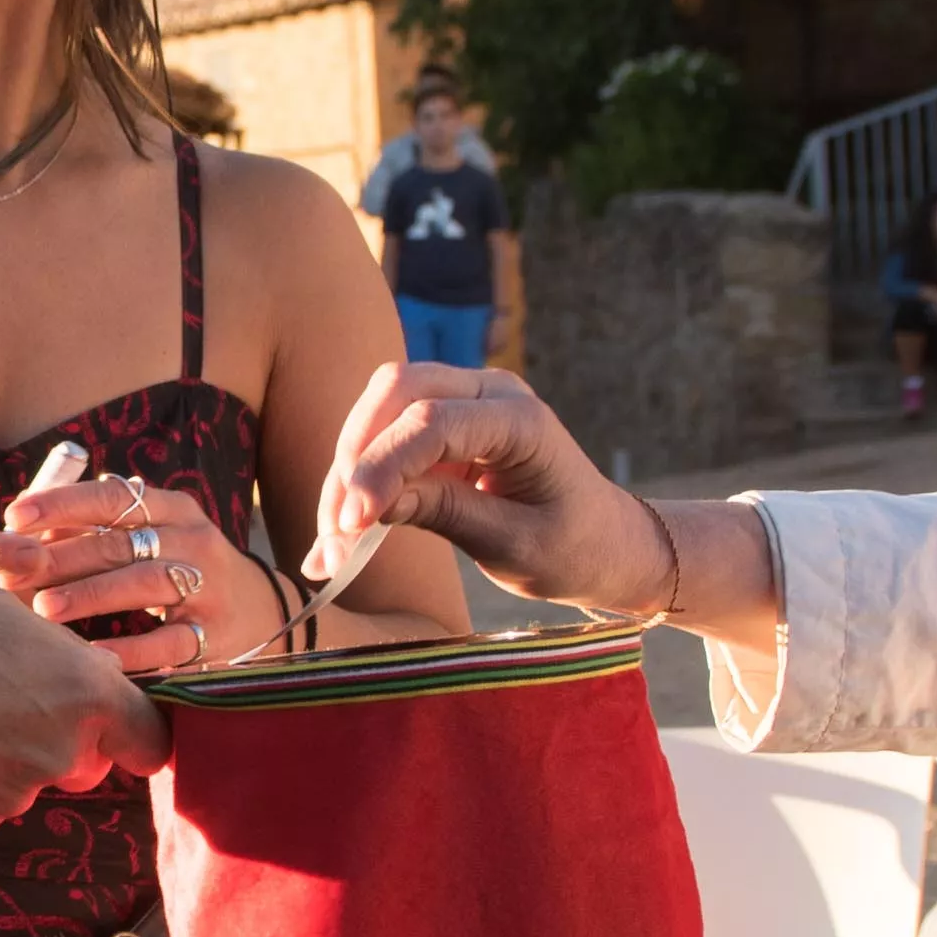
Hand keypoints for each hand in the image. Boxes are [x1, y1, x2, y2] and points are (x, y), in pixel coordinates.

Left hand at [0, 472, 252, 671]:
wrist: (260, 613)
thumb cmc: (181, 567)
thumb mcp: (155, 534)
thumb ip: (100, 526)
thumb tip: (26, 522)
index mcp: (174, 509)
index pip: (113, 497)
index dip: (62, 504)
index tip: (13, 516)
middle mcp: (194, 541)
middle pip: (121, 543)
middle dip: (63, 557)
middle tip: (15, 573)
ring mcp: (208, 588)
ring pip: (145, 585)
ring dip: (91, 595)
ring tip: (43, 608)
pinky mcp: (214, 635)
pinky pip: (171, 642)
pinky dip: (133, 650)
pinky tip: (96, 657)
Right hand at [0, 575, 167, 842]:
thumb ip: (57, 653)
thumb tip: (87, 677)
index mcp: (79, 694)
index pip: (148, 737)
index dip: (135, 731)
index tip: (120, 727)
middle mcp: (56, 754)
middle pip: (81, 762)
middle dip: (57, 739)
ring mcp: (7, 799)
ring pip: (20, 783)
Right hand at [312, 360, 675, 618]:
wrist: (604, 543)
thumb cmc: (574, 548)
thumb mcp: (516, 545)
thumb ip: (448, 514)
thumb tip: (372, 505)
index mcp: (523, 420)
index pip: (432, 422)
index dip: (383, 468)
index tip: (349, 524)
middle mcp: (492, 392)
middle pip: (397, 389)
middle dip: (355, 457)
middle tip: (334, 530)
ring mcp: (467, 399)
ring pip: (382, 404)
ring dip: (349, 468)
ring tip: (331, 543)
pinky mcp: (445, 422)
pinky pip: (388, 431)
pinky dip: (360, 476)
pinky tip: (339, 530)